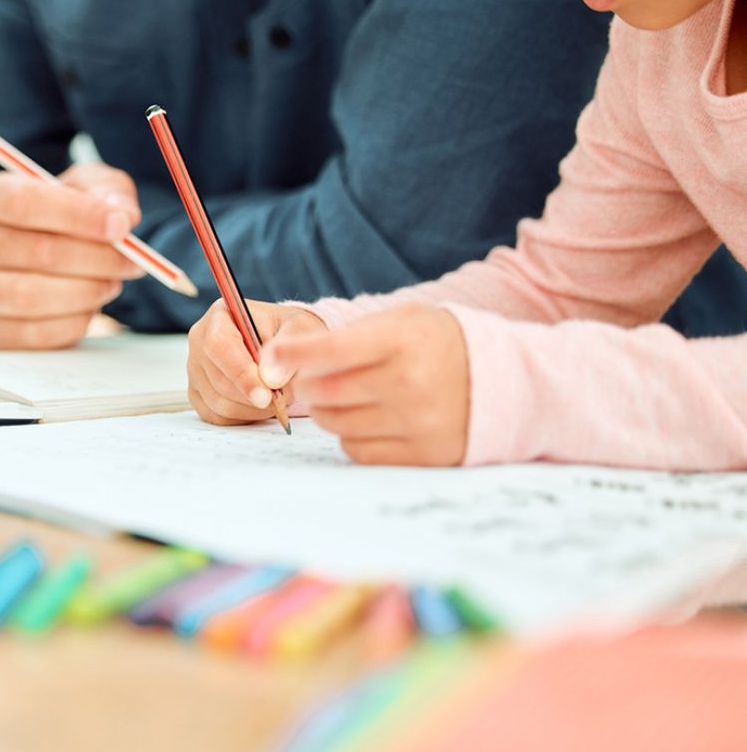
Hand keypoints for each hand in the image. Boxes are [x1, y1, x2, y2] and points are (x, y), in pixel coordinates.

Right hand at [0, 163, 145, 349]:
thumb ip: (107, 191)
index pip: (25, 203)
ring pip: (34, 297)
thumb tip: (121, 215)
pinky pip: (37, 333)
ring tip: (111, 283)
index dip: (78, 215)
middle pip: (37, 252)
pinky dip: (74, 322)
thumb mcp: (86, 188)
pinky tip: (88, 307)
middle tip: (132, 262)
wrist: (29, 261)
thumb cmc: (59, 218)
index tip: (121, 226)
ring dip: (87, 292)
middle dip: (97, 258)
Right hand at [187, 299, 325, 424]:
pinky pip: (216, 415)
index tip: (266, 396)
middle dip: (253, 396)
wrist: (282, 345)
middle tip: (283, 398)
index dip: (241, 373)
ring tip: (276, 399)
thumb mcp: (299, 328)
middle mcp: (200, 340)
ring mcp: (195, 368)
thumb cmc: (287, 332)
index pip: (219, 345)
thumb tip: (270, 378)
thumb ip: (286, 349)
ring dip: (251, 408)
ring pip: (217, 402)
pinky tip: (259, 406)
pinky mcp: (197, 392)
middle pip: (218, 378)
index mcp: (220, 316)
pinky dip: (242, 417)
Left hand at [259, 304, 469, 466]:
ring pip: (335, 423)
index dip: (291, 354)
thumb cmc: (442, 343)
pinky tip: (368, 418)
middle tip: (317, 376)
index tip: (266, 358)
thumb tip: (280, 360)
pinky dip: (351, 435)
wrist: (508, 381)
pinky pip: (357, 450)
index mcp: (403, 340)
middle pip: (324, 392)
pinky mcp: (422, 455)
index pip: (329, 349)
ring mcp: (417, 423)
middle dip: (309, 383)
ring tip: (349, 395)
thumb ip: (346, 335)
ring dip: (329, 410)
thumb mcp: (403, 320)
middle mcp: (409, 383)